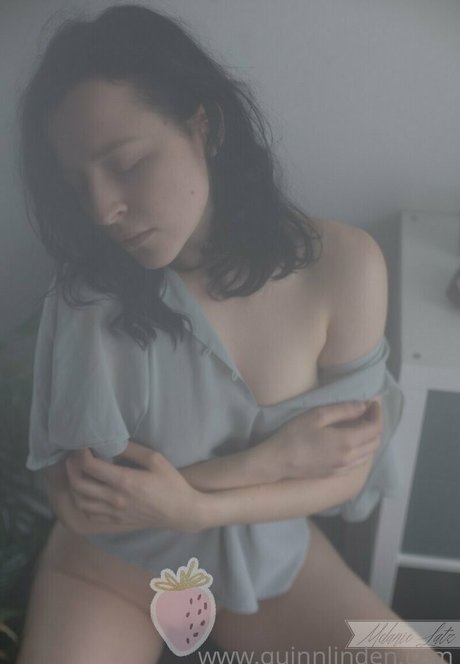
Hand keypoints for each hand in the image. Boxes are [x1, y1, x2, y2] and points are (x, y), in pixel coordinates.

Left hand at [43, 442, 203, 534]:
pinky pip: (89, 514)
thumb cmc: (170, 483)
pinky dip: (82, 502)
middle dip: (71, 467)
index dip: (81, 453)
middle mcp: (114, 499)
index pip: (89, 466)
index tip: (84, 445)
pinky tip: (88, 491)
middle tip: (75, 456)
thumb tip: (112, 441)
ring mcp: (113, 512)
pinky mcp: (115, 521)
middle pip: (78, 484)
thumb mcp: (155, 459)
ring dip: (74, 485)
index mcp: (124, 481)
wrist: (180, 512)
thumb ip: (132, 450)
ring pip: (80, 501)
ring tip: (79, 472)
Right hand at [281, 399, 382, 479]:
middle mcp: (350, 458)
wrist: (278, 461)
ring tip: (359, 425)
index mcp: (347, 442)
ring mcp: (343, 469)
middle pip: (375, 442)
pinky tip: (350, 442)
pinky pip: (358, 463)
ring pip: (368, 454)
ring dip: (369, 438)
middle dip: (375, 425)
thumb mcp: (317, 416)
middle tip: (366, 412)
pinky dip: (361, 450)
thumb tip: (363, 406)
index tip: (373, 403)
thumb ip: (343, 410)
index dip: (377, 414)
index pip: (375, 428)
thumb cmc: (294, 435)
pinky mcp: (335, 474)